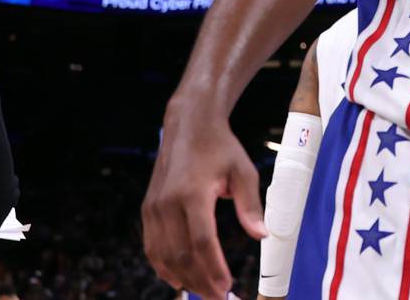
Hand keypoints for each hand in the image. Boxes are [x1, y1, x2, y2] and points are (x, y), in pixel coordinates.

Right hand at [142, 98, 266, 299]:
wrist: (189, 127)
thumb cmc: (220, 148)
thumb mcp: (243, 171)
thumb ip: (251, 205)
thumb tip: (261, 235)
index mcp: (192, 193)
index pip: (202, 241)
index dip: (214, 268)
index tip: (227, 287)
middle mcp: (167, 203)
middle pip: (181, 255)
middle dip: (200, 281)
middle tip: (218, 297)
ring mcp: (153, 208)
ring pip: (163, 256)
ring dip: (183, 278)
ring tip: (203, 292)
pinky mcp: (147, 209)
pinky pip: (152, 247)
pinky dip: (164, 267)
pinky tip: (179, 279)